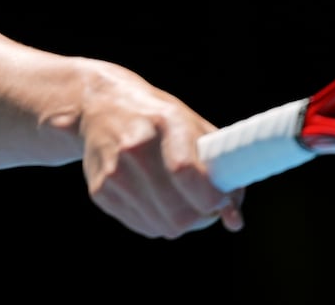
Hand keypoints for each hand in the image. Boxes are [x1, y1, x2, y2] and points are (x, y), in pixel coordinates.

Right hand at [79, 72, 245, 237]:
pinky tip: (155, 198)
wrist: (101, 107)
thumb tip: (234, 221)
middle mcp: (135, 147)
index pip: (187, 171)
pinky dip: (157, 221)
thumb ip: (220, 170)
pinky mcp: (100, 191)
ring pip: (163, 227)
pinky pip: (143, 227)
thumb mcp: (193, 128)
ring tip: (180, 199)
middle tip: (204, 205)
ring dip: (180, 221)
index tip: (221, 199)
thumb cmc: (159, 120)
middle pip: (178, 212)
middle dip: (200, 217)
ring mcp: (114, 171)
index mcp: (166, 121)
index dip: (212, 197)